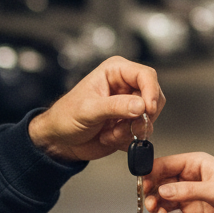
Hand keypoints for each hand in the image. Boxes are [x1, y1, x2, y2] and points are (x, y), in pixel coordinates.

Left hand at [28, 56, 163, 161]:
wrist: (60, 140)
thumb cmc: (66, 117)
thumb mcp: (89, 109)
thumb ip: (116, 106)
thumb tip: (141, 105)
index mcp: (115, 72)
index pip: (146, 75)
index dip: (151, 92)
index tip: (148, 109)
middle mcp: (126, 86)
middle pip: (153, 97)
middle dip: (140, 116)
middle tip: (122, 126)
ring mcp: (129, 106)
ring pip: (150, 118)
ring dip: (131, 130)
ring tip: (110, 133)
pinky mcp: (130, 123)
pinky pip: (142, 132)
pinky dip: (127, 139)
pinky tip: (108, 137)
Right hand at [141, 152, 213, 212]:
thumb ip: (188, 190)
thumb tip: (163, 189)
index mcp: (195, 164)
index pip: (164, 164)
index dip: (150, 174)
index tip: (143, 186)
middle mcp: (189, 180)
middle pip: (159, 184)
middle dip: (152, 195)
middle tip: (153, 206)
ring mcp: (190, 199)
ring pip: (163, 202)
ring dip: (159, 210)